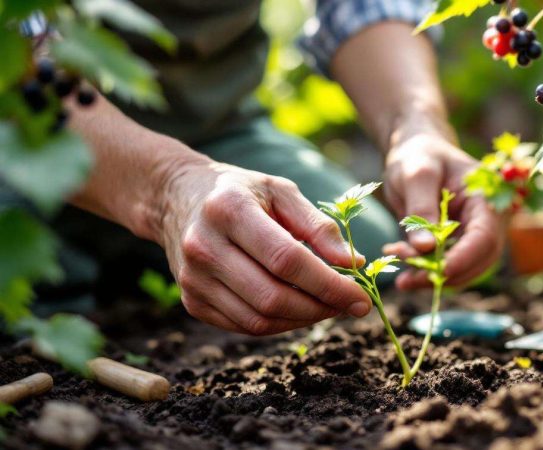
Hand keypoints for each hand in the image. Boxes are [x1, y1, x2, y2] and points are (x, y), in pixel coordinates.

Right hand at [158, 160, 371, 334]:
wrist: (178, 199)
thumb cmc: (241, 192)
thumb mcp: (281, 191)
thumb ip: (318, 226)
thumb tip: (353, 264)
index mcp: (228, 210)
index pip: (286, 259)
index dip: (329, 284)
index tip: (362, 297)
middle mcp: (204, 246)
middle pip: (272, 296)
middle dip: (321, 308)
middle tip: (350, 306)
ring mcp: (193, 279)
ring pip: (259, 320)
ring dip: (303, 320)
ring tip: (328, 306)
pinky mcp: (192, 301)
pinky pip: (245, 326)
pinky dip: (280, 324)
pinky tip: (299, 308)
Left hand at [382, 134, 502, 288]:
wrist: (414, 151)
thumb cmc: (418, 154)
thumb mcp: (415, 174)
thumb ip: (421, 208)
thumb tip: (425, 248)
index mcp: (485, 199)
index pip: (485, 237)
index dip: (465, 258)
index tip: (439, 272)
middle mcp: (485, 220)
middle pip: (478, 260)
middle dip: (444, 274)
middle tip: (407, 280)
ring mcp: (471, 234)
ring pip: (461, 269)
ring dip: (430, 276)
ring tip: (397, 269)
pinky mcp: (455, 244)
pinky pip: (444, 266)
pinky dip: (422, 270)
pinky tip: (397, 260)